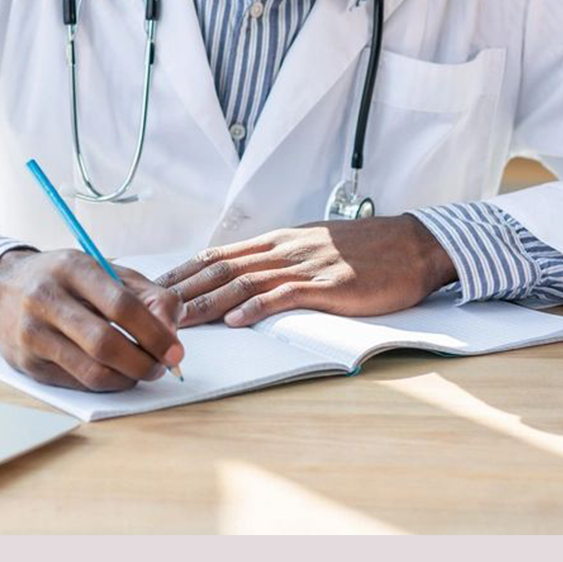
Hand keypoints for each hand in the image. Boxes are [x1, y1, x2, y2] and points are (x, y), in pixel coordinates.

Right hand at [0, 249, 183, 391]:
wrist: (0, 288)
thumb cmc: (62, 279)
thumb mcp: (104, 270)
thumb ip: (146, 294)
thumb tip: (172, 329)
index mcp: (72, 267)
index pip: (121, 305)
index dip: (155, 332)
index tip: (175, 349)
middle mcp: (46, 298)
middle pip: (106, 343)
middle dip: (144, 362)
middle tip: (161, 366)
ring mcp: (32, 333)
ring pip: (92, 371)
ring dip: (127, 378)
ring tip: (141, 371)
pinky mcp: (26, 362)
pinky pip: (77, 383)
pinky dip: (105, 383)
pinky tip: (114, 373)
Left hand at [156, 214, 456, 327]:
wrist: (413, 243)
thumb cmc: (365, 249)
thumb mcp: (312, 246)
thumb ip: (279, 258)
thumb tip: (245, 273)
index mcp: (277, 241)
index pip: (218, 254)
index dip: (183, 271)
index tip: (154, 288)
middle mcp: (283, 248)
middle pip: (221, 268)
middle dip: (183, 289)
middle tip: (149, 307)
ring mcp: (305, 265)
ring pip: (245, 281)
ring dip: (208, 302)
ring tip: (179, 320)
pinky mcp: (329, 283)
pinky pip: (286, 295)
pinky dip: (258, 307)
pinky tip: (237, 320)